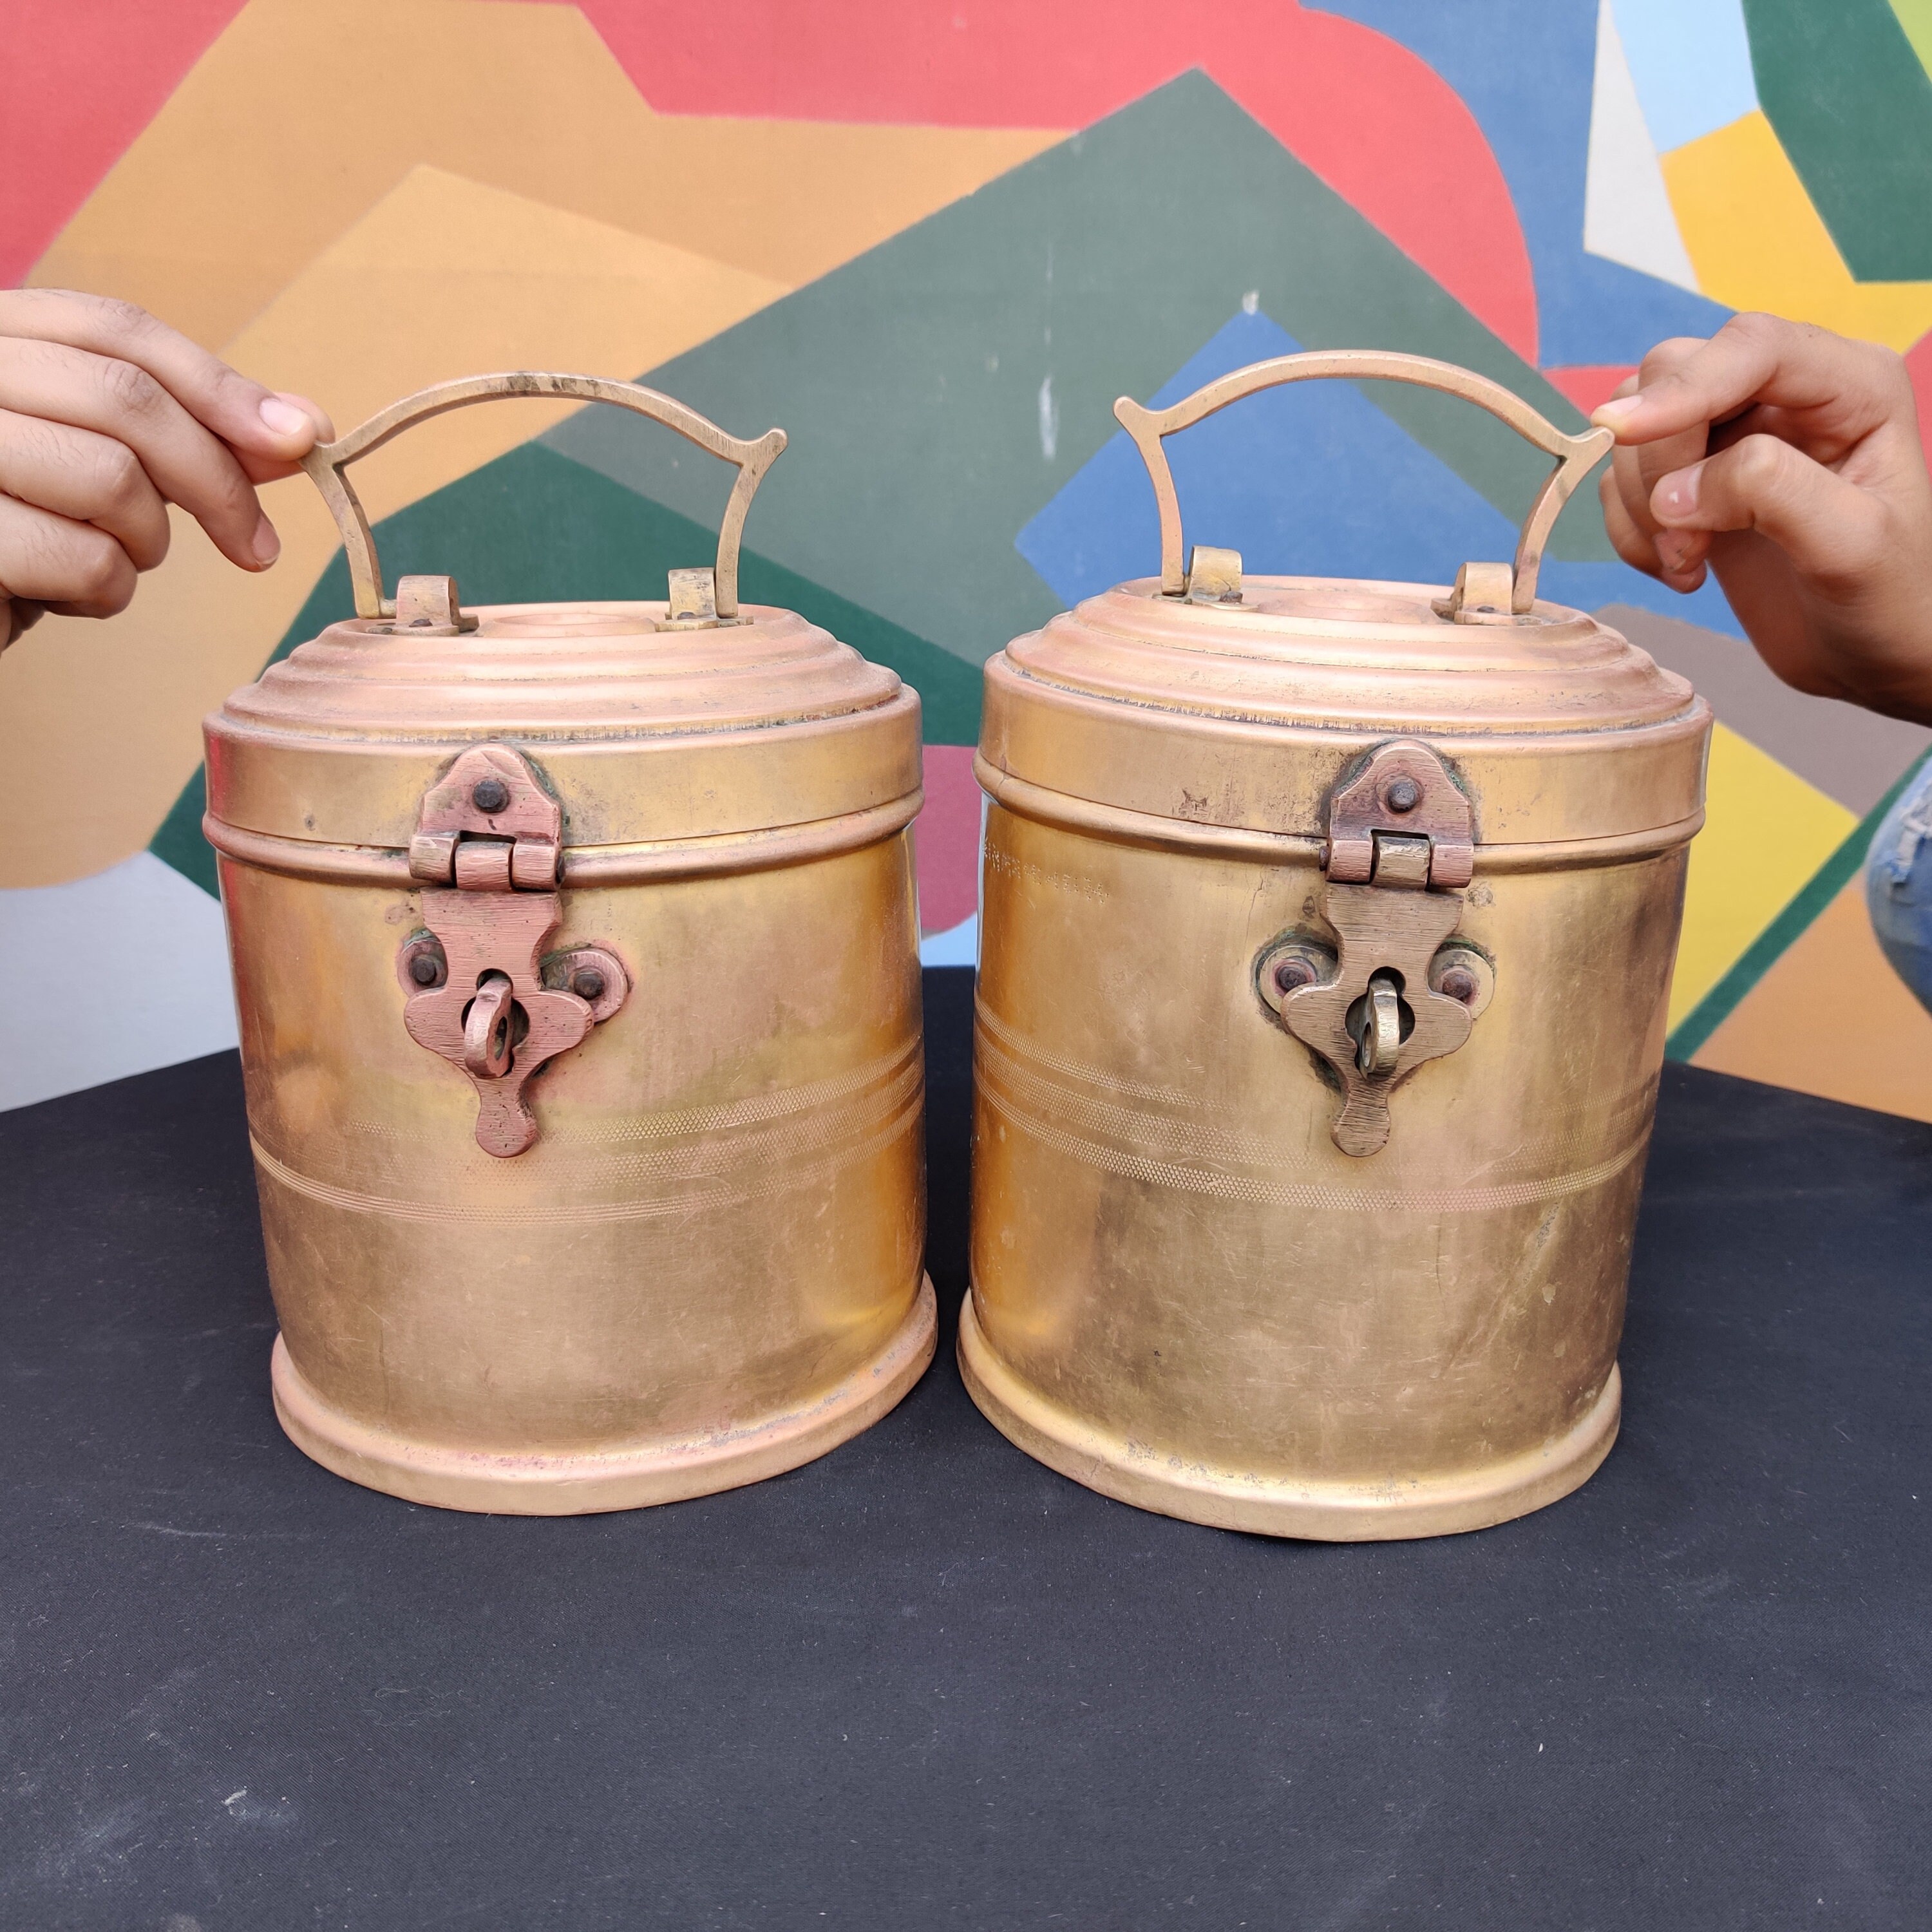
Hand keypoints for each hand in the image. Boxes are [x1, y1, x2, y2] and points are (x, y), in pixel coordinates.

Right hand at [0, 290, 331, 649]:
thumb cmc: (22, 530)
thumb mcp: (104, 468)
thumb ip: (190, 438)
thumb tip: (303, 428)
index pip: (115, 328)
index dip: (217, 384)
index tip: (303, 438)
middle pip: (124, 397)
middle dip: (215, 479)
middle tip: (257, 547)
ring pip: (110, 479)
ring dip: (145, 544)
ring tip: (112, 562)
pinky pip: (82, 559)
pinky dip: (103, 594)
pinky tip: (63, 595)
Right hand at [1594, 312, 1931, 723]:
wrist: (1871, 657)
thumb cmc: (1888, 602)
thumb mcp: (1850, 546)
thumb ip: (1773, 494)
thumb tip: (1676, 491)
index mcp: (1851, 386)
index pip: (1753, 348)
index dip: (1685, 384)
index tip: (1622, 431)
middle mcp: (1787, 394)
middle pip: (1676, 375)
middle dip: (1659, 461)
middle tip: (1685, 547)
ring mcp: (1733, 435)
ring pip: (1639, 428)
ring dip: (1640, 504)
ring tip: (1687, 564)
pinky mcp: (1693, 481)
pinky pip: (1623, 481)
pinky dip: (1631, 531)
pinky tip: (1680, 569)